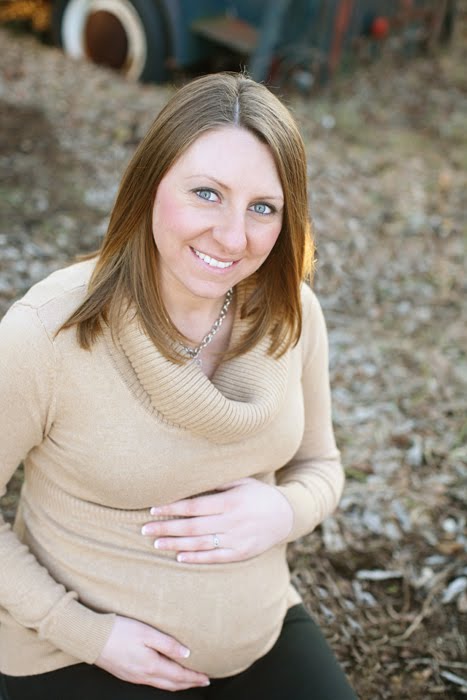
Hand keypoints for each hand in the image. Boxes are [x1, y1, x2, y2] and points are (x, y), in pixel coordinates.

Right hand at [95, 615, 209, 690]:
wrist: (91, 638)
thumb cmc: (119, 631)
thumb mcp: (147, 632)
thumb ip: (168, 644)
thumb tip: (187, 654)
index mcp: (151, 665)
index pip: (178, 675)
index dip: (194, 677)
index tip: (207, 677)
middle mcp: (143, 675)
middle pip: (172, 684)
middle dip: (189, 683)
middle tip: (203, 681)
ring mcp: (134, 677)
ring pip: (161, 685)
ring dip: (177, 684)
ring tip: (188, 680)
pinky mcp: (126, 674)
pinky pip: (151, 682)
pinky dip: (164, 681)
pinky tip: (164, 675)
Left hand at [142, 478, 293, 563]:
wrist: (286, 516)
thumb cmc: (258, 494)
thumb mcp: (242, 481)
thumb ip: (218, 482)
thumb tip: (190, 477)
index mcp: (230, 502)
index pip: (194, 506)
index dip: (172, 508)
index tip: (153, 508)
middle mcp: (232, 522)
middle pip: (192, 527)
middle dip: (167, 527)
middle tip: (145, 529)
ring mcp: (236, 540)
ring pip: (200, 544)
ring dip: (176, 543)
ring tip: (156, 543)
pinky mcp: (240, 554)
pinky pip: (214, 557)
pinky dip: (196, 558)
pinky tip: (179, 557)